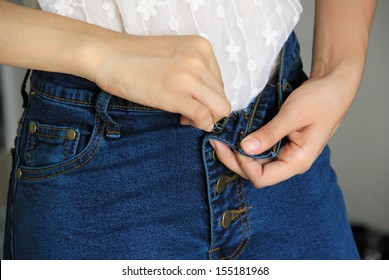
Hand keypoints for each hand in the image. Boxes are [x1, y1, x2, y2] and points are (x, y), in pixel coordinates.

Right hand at [92, 35, 229, 130]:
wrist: (108, 55)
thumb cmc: (137, 57)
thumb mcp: (176, 54)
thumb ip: (196, 71)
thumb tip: (209, 101)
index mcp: (202, 46)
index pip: (221, 82)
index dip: (208, 97)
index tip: (191, 99)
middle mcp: (200, 59)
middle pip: (222, 97)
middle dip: (209, 110)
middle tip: (188, 112)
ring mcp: (189, 76)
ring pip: (220, 109)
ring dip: (206, 118)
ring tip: (185, 116)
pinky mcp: (176, 95)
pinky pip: (204, 117)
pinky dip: (199, 124)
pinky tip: (182, 120)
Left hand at [210, 67, 359, 186]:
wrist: (333, 85)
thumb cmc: (321, 99)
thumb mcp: (293, 115)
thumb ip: (269, 134)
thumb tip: (245, 148)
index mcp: (297, 161)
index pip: (262, 177)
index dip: (243, 165)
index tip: (232, 144)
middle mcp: (290, 162)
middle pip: (255, 172)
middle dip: (234, 160)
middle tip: (216, 143)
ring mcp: (284, 153)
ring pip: (254, 163)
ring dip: (236, 153)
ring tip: (220, 139)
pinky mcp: (280, 143)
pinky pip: (259, 150)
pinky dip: (244, 145)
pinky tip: (233, 135)